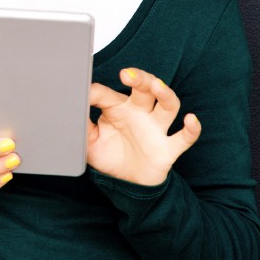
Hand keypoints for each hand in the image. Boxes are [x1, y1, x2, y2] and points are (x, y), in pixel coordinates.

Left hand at [87, 67, 201, 185]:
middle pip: (145, 89)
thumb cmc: (109, 156)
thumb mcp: (88, 140)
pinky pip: (184, 137)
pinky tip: (191, 119)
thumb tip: (68, 107)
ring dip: (164, 93)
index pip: (107, 93)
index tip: (83, 93)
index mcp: (118, 108)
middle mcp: (139, 114)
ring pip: (167, 105)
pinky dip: (191, 129)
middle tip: (126, 75)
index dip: (94, 93)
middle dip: (139, 78)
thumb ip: (80, 123)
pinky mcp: (168, 149)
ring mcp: (156, 129)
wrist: (126, 184)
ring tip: (156, 85)